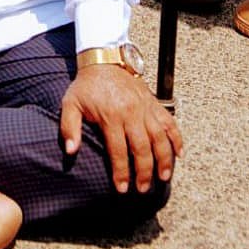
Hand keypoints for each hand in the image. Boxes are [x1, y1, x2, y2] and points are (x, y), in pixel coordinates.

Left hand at [60, 65, 181, 194]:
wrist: (103, 60)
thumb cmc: (86, 86)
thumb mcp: (71, 103)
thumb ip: (69, 127)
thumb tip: (71, 150)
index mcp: (111, 116)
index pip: (119, 151)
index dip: (121, 172)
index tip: (123, 188)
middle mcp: (131, 113)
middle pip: (142, 148)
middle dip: (144, 171)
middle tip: (143, 188)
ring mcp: (145, 107)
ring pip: (160, 137)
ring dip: (164, 159)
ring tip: (164, 177)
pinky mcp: (154, 102)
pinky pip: (169, 122)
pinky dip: (177, 137)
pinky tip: (180, 153)